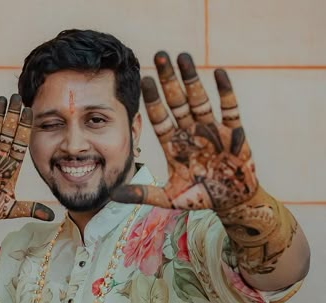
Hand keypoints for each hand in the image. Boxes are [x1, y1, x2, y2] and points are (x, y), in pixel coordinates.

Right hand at [0, 94, 53, 221]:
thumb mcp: (13, 209)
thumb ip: (32, 209)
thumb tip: (53, 216)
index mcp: (10, 169)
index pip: (20, 144)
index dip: (25, 129)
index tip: (30, 112)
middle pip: (8, 133)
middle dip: (13, 116)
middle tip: (18, 97)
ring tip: (3, 98)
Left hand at [111, 52, 257, 212]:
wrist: (231, 202)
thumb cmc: (200, 199)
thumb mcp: (168, 198)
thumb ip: (143, 194)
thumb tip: (113, 195)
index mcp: (174, 146)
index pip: (160, 118)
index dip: (153, 100)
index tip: (144, 80)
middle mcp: (190, 133)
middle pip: (176, 102)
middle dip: (168, 80)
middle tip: (159, 55)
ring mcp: (211, 130)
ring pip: (199, 99)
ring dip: (191, 78)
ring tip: (182, 56)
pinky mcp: (233, 131)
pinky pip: (229, 107)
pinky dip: (224, 91)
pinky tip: (218, 72)